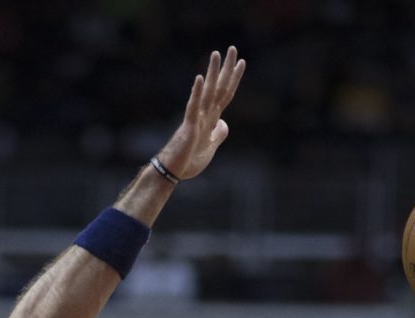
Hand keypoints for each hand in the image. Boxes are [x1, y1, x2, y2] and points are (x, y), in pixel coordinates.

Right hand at [157, 47, 245, 180]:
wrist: (172, 172)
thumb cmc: (188, 162)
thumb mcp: (210, 149)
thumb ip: (218, 135)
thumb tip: (224, 124)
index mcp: (211, 120)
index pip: (225, 95)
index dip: (234, 79)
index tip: (241, 62)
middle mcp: (204, 115)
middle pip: (218, 88)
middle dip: (226, 69)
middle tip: (232, 48)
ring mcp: (196, 119)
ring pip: (207, 93)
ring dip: (212, 73)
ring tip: (216, 54)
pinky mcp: (188, 127)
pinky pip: (193, 108)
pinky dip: (197, 93)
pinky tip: (199, 78)